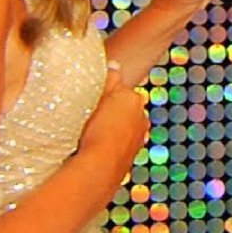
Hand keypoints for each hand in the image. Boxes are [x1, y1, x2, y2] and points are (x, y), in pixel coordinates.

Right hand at [77, 62, 149, 184]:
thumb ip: (111, 78)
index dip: (106, 92)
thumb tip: (114, 64)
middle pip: (123, 109)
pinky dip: (110, 144)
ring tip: (89, 132)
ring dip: (110, 128)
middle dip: (110, 111)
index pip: (121, 89)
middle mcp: (142, 119)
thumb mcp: (103, 95)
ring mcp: (137, 140)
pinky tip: (95, 147)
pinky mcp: (129, 158)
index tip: (93, 97)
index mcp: (135, 100)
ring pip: (121, 128)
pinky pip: (117, 145)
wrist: (99, 168)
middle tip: (89, 115)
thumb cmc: (100, 130)